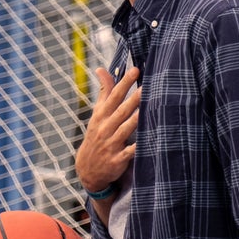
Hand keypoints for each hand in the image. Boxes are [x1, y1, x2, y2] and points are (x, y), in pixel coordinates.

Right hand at [76, 66, 139, 194]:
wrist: (88, 168)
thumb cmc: (97, 135)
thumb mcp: (97, 114)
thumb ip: (104, 92)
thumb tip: (102, 69)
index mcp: (101, 116)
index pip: (113, 96)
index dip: (124, 83)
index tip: (135, 69)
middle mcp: (105, 128)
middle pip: (121, 111)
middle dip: (134, 98)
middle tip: (148, 85)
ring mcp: (111, 144)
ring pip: (126, 129)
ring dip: (137, 118)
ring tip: (151, 106)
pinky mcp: (117, 159)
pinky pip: (129, 152)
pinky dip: (137, 147)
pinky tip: (149, 140)